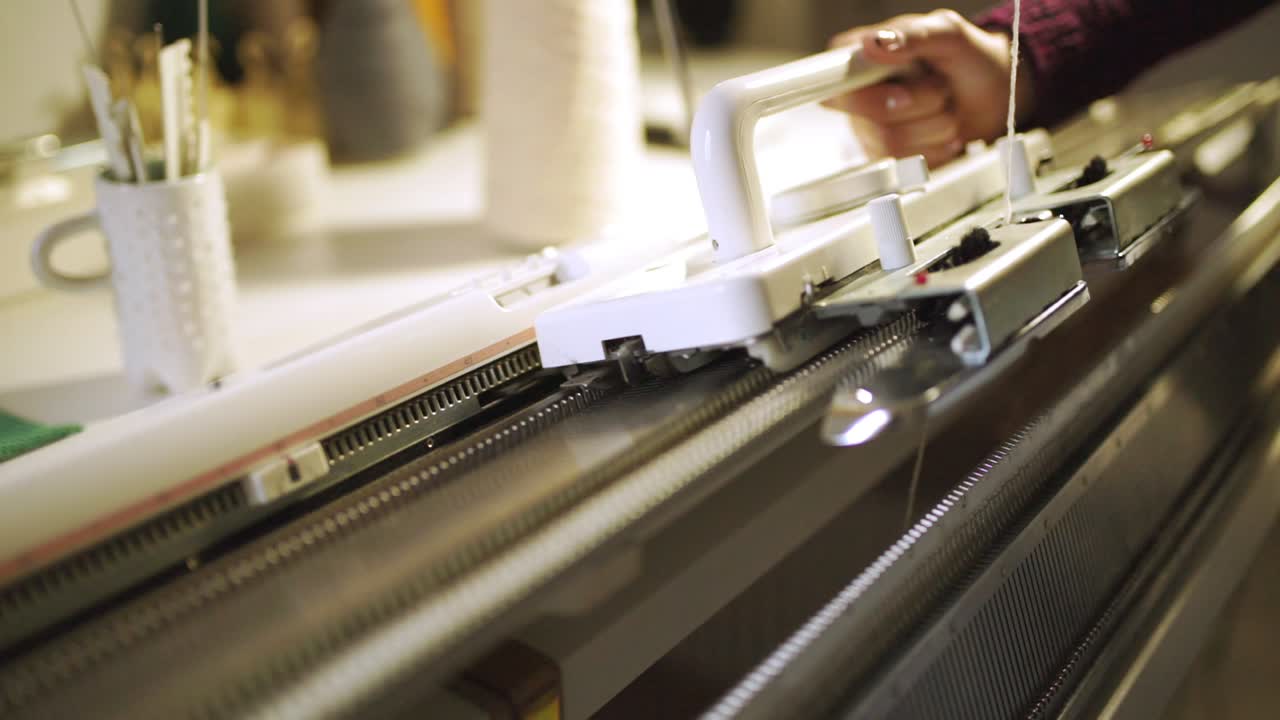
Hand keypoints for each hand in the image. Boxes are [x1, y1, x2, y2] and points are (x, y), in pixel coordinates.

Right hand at [827, 9, 1033, 166]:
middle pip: (871, 119)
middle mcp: (857, 96)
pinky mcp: (888, 158)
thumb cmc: (968, 58)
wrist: (993, 93)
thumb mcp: (947, 32)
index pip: (830, 82)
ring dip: (935, 125)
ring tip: (944, 105)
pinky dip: (937, 148)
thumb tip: (873, 44)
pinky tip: (942, 130)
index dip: (859, 95)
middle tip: (937, 87)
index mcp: (857, 59)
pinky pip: (906, 165)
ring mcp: (870, 130)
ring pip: (892, 145)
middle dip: (921, 104)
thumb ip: (911, 35)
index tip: (895, 94)